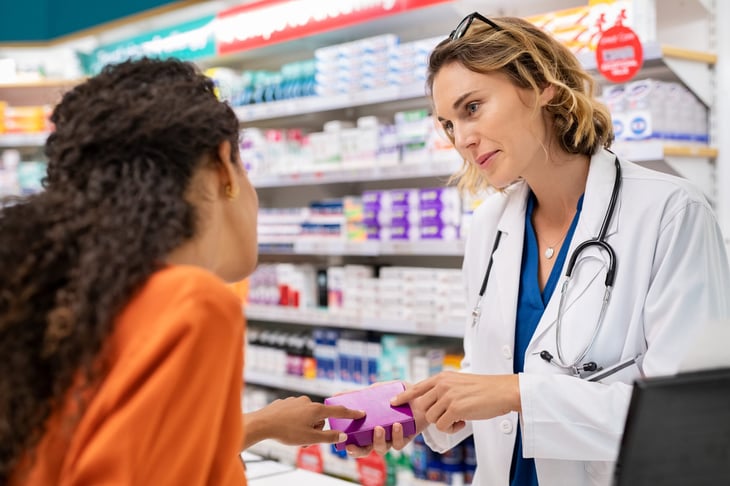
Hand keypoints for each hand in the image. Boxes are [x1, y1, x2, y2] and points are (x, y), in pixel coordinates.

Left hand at [243, 395, 364, 448]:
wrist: (262, 423)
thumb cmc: (286, 432)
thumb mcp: (310, 438)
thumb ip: (328, 437)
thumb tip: (343, 435)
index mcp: (316, 410)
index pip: (338, 411)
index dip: (351, 413)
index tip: (361, 412)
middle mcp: (308, 402)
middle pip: (320, 418)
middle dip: (316, 429)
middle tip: (305, 440)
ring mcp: (296, 401)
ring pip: (307, 416)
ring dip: (305, 427)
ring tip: (293, 435)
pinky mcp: (286, 402)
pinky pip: (296, 413)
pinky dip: (295, 422)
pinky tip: (285, 427)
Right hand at [345, 383, 427, 457]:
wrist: (420, 394)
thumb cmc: (397, 393)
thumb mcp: (378, 390)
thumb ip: (360, 393)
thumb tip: (336, 395)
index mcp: (370, 427)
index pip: (357, 441)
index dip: (350, 446)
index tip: (344, 444)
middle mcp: (380, 436)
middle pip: (366, 450)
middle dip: (358, 451)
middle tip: (353, 446)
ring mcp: (392, 438)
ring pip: (382, 448)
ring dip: (378, 440)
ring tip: (378, 428)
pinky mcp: (406, 438)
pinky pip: (399, 443)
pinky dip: (396, 435)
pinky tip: (396, 425)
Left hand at [390, 372, 520, 432]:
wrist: (502, 391)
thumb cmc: (484, 389)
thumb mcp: (459, 382)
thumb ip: (444, 388)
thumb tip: (431, 402)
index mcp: (442, 377)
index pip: (417, 387)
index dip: (404, 396)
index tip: (393, 401)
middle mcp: (442, 385)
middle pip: (423, 407)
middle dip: (434, 415)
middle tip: (450, 416)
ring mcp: (447, 396)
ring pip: (432, 418)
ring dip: (444, 423)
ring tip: (459, 418)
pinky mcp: (455, 408)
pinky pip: (443, 426)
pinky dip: (452, 429)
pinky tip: (463, 422)